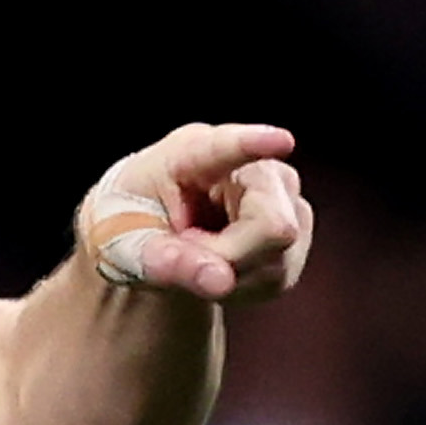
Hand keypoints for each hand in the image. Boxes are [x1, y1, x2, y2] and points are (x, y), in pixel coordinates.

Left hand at [80, 122, 311, 304]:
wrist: (151, 228)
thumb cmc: (133, 224)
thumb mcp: (127, 245)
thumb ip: (168, 262)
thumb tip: (222, 282)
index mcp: (192, 151)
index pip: (227, 147)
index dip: (255, 143)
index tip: (281, 141)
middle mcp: (252, 165)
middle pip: (271, 225)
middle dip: (228, 258)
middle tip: (186, 254)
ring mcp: (284, 194)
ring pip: (279, 254)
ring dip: (231, 273)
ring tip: (198, 255)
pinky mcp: (298, 227)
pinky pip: (280, 274)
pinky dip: (244, 283)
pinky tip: (220, 265)